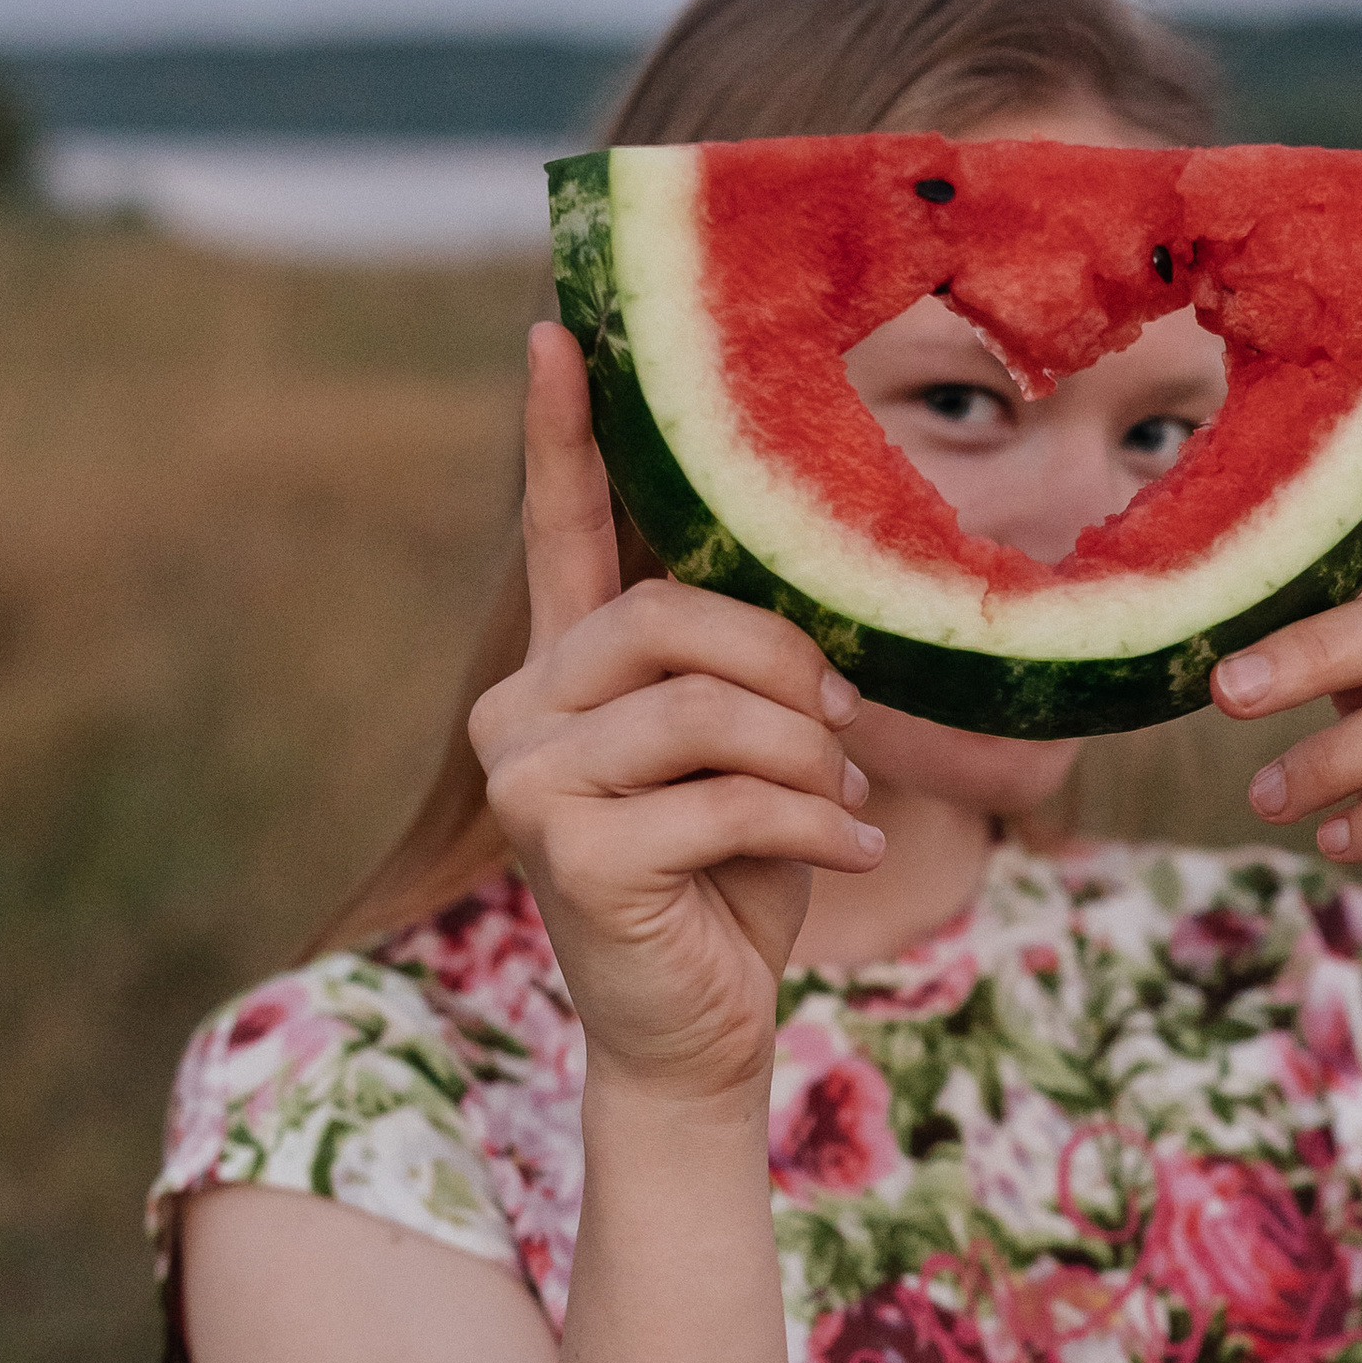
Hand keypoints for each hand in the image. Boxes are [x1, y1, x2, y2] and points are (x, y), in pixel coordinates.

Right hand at [468, 325, 882, 1105]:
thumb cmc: (730, 889)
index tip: (556, 330)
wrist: (695, 1032)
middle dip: (784, 670)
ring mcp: (526, 777)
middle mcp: (518, 709)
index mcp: (563, 673)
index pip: (561, 535)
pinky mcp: (564, 847)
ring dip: (802, 760)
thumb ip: (748, 677)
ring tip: (837, 808)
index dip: (559, 433)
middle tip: (842, 735)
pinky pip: (722, 795)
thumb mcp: (750, 760)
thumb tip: (817, 624)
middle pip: (669, 614)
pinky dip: (805, 825)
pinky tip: (843, 853)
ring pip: (704, 707)